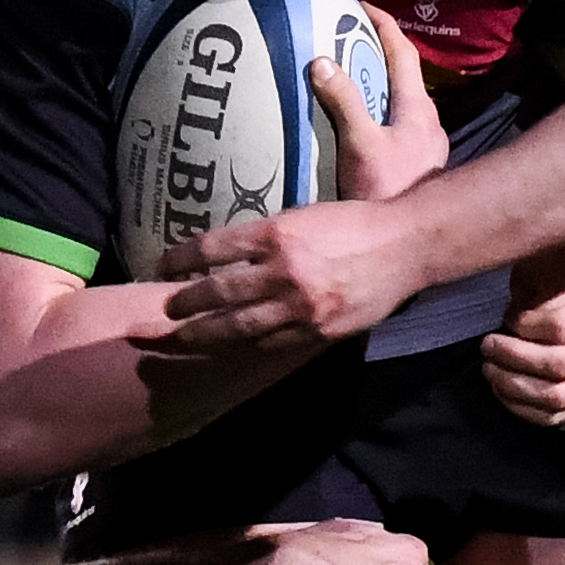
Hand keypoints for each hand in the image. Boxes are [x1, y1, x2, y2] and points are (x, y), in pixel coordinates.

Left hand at [159, 197, 425, 351]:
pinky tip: (228, 349)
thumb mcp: (304, 215)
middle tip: (160, 315)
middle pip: (217, 293)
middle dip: (182, 307)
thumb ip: (267, 237)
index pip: (212, 248)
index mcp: (277, 233)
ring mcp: (300, 305)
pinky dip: (245, 346)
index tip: (164, 267)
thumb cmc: (354, 224)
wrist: (404, 246)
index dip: (181, 259)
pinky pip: (270, 344)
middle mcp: (284, 270)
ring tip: (180, 338)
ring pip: (238, 327)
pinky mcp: (318, 330)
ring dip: (203, 335)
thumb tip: (225, 257)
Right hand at [309, 0, 447, 202]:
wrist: (411, 244)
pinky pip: (392, 125)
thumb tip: (322, 61)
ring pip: (399, 101)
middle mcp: (427, 122)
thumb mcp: (361, 145)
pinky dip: (373, 113)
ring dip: (375, 84)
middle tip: (345, 38)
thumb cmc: (388, 193)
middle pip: (402, 74)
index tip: (359, 4)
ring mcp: (423, 146)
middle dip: (376, 51)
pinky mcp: (414, 166)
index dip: (383, 22)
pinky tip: (352, 125)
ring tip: (343, 77)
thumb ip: (344, 102)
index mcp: (418, 109)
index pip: (403, 51)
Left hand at [482, 252, 564, 425]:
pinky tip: (499, 387)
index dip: (526, 326)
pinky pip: (551, 418)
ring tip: (489, 367)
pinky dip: (519, 407)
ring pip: (556, 398)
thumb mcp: (552, 267)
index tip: (508, 317)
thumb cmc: (559, 275)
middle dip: (514, 358)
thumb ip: (543, 290)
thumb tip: (521, 326)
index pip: (562, 328)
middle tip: (486, 345)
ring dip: (513, 386)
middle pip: (561, 366)